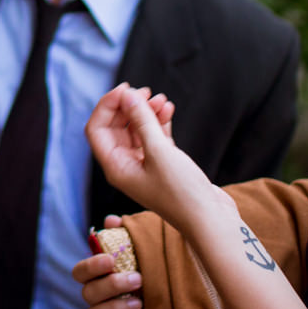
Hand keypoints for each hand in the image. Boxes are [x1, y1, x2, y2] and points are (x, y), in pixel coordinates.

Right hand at [73, 215, 142, 308]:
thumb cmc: (150, 276)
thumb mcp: (143, 254)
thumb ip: (127, 236)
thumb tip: (111, 220)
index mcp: (98, 278)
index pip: (80, 272)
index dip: (92, 266)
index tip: (111, 260)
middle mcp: (95, 299)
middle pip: (88, 293)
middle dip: (112, 286)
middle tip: (138, 280)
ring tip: (138, 303)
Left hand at [86, 84, 211, 223]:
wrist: (210, 220)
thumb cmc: (182, 193)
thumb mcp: (160, 152)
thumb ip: (142, 121)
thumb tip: (128, 95)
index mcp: (115, 167)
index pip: (97, 130)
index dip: (107, 106)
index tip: (126, 89)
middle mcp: (125, 166)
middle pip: (116, 127)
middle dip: (128, 107)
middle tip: (146, 92)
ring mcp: (144, 166)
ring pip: (136, 130)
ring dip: (146, 112)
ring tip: (162, 99)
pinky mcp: (163, 165)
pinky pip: (154, 137)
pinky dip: (159, 122)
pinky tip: (168, 109)